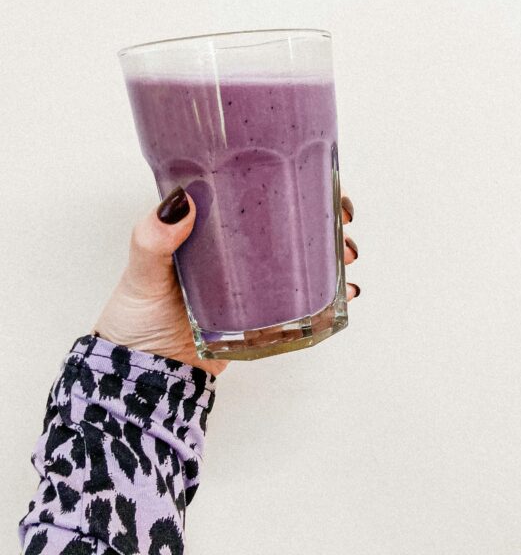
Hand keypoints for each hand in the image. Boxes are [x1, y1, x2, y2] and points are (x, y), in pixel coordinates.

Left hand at [93, 186, 359, 375]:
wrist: (143, 373)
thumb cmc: (136, 316)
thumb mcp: (142, 272)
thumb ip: (153, 240)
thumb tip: (180, 203)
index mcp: (214, 226)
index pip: (261, 193)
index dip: (298, 185)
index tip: (323, 185)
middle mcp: (241, 250)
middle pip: (295, 224)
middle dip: (329, 220)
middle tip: (343, 226)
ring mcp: (256, 282)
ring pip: (307, 258)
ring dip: (335, 253)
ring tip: (346, 259)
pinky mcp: (265, 314)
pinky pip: (305, 299)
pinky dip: (331, 295)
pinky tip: (346, 294)